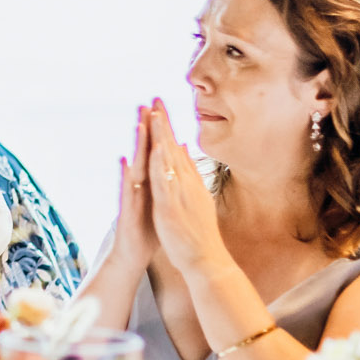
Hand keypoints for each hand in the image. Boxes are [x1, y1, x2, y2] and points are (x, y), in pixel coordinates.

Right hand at [110, 104, 158, 267]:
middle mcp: (140, 185)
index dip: (158, 130)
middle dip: (145, 129)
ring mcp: (132, 196)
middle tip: (146, 104)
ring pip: (135, 166)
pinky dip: (127, 176)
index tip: (160, 107)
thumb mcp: (159, 200)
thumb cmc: (147, 227)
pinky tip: (126, 162)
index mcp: (151, 182)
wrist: (133, 253)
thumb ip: (162, 181)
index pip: (155, 151)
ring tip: (139, 124)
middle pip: (143, 152)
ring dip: (137, 146)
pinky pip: (128, 191)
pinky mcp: (127, 210)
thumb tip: (169, 163)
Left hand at [145, 101, 225, 271]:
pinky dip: (159, 164)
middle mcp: (186, 184)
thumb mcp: (196, 201)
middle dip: (164, 123)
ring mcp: (179, 194)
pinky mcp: (171, 207)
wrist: (206, 260)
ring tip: (153, 113)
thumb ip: (191, 178)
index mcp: (189, 183)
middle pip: (173, 148)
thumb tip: (188, 158)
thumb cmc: (199, 233)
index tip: (160, 107)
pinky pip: (164, 182)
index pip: (177, 150)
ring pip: (168, 160)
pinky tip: (155, 148)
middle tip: (155, 98)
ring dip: (161, 136)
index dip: (168, 128)